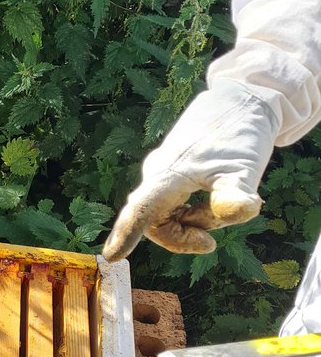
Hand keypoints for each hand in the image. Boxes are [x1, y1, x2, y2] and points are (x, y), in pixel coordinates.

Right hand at [102, 79, 278, 262]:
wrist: (242, 99)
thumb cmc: (240, 133)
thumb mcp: (245, 168)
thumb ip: (236, 196)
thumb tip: (233, 215)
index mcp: (168, 175)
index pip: (142, 212)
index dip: (126, 235)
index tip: (112, 257)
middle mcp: (158, 174)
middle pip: (158, 221)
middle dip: (186, 233)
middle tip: (214, 240)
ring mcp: (165, 171)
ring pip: (172, 212)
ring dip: (199, 217)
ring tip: (233, 199)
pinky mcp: (175, 170)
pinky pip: (178, 201)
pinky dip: (200, 207)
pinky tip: (224, 190)